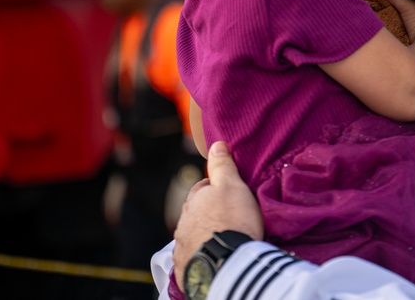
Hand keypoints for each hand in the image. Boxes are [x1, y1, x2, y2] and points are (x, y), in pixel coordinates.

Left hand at [172, 142, 262, 288]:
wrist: (227, 263)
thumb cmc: (232, 221)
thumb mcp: (232, 186)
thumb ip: (222, 167)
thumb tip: (216, 145)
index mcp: (194, 201)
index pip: (201, 188)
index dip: (215, 188)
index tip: (228, 192)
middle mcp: (183, 224)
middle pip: (195, 213)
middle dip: (207, 212)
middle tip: (227, 216)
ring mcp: (183, 247)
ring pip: (192, 235)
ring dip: (203, 234)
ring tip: (221, 239)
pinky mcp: (186, 268)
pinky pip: (193, 257)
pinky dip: (201, 255)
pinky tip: (212, 256)